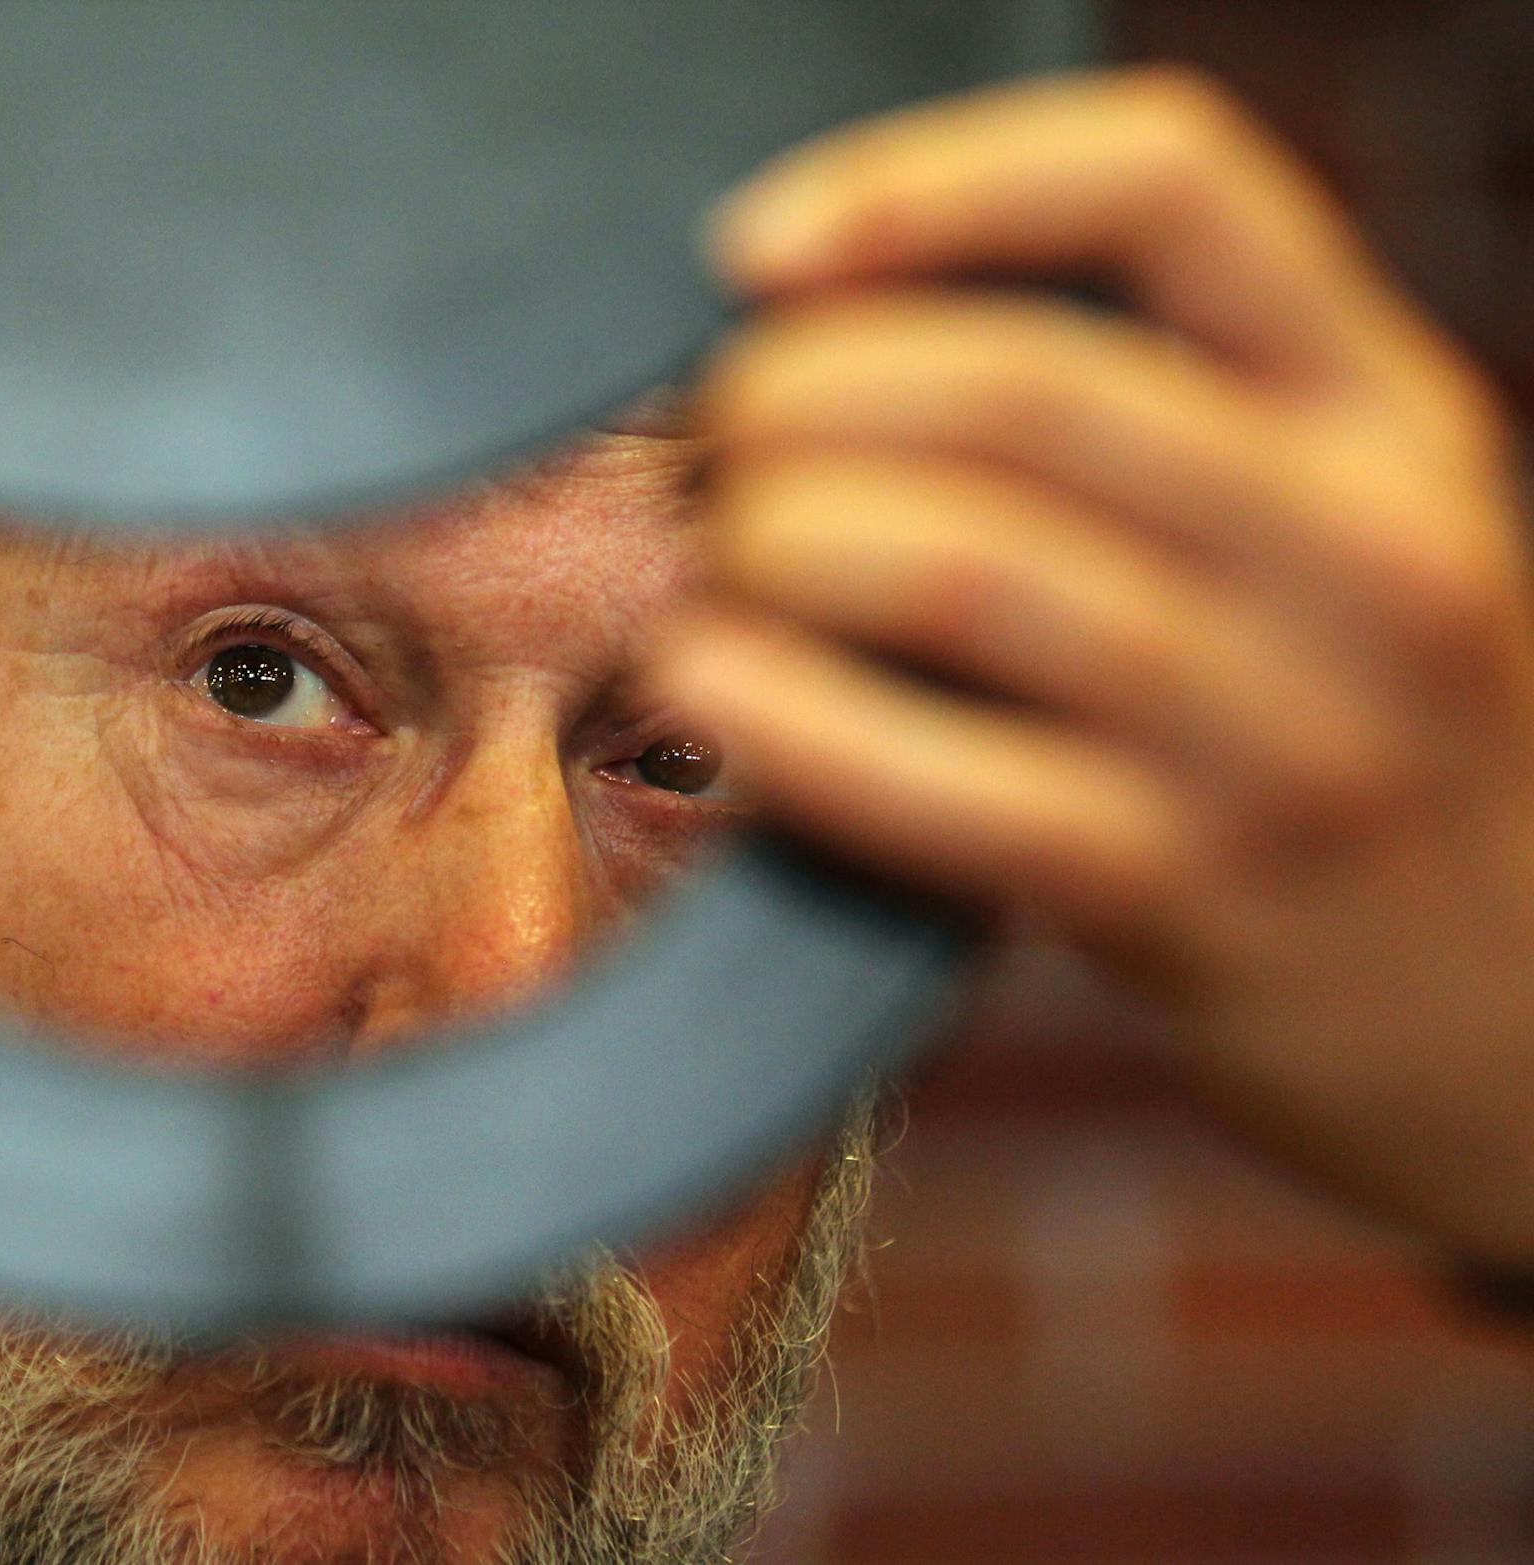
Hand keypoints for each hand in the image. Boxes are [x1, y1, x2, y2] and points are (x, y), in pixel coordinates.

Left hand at [654, 67, 1533, 1269]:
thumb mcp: (1318, 522)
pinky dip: (791, 720)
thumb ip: (1146, 408)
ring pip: (966, 571)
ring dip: (777, 545)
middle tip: (710, 438)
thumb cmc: (1340, 720)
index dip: (927, 184)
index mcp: (1379, 406)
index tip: (757, 246)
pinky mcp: (1191, 896)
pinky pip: (943, 785)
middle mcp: (1364, 547)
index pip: (1165, 184)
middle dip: (797, 396)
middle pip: (1022, 390)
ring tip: (713, 552)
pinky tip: (709, 684)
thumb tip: (827, 325)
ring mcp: (1289, 735)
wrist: (1502, 993)